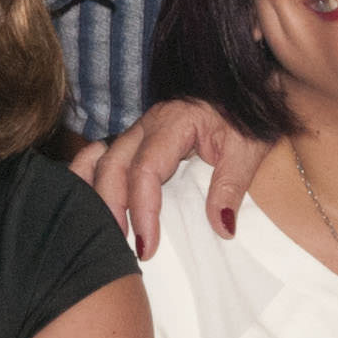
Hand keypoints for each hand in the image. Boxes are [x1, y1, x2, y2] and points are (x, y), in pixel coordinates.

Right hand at [70, 97, 272, 258]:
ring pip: (101, 159)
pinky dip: (92, 178)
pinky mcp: (139, 139)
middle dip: (111, 208)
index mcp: (174, 122)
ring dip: (97, 195)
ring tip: (103, 231)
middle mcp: (148, 124)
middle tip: (121, 246)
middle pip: (113, 164)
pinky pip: (105, 156)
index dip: (142, 209)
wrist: (248, 92)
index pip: (145, 169)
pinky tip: (89, 203)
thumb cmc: (248, 120)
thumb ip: (232, 186)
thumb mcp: (248, 151)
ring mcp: (139, 130)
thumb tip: (221, 227)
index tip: (147, 245)